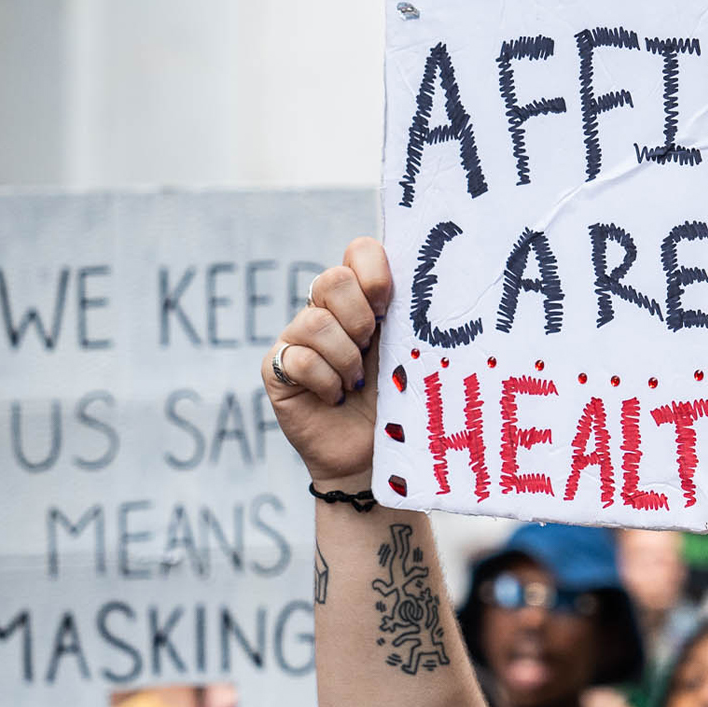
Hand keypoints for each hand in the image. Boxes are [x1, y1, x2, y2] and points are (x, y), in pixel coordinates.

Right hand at [263, 236, 387, 484]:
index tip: (389, 309)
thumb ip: (409, 316)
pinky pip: (300, 359)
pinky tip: (336, 398)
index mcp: (361, 298)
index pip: (360, 251)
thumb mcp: (408, 352)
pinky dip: (327, 382)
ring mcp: (296, 338)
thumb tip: (430, 280)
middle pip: (332, 279)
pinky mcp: (277, 368)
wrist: (373, 454)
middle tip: (370, 348)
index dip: (374, 274)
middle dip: (360, 318)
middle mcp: (324, 310)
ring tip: (356, 382)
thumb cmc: (396, 400)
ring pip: (316, 323)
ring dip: (346, 359)